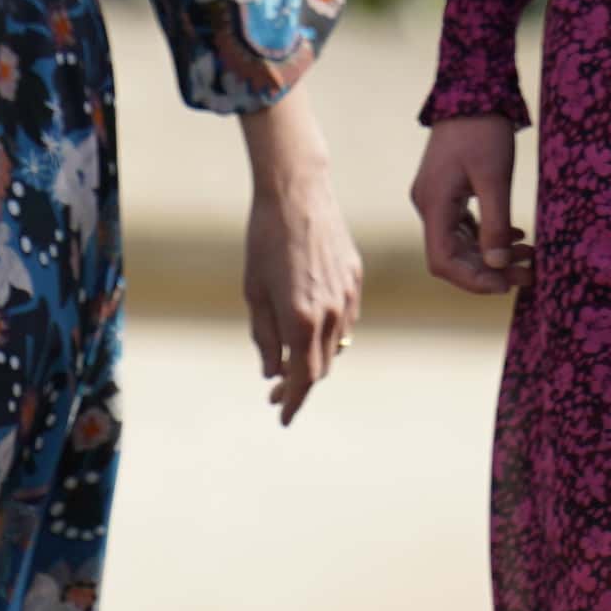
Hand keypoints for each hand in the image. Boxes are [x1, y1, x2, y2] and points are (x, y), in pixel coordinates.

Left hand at [237, 91, 361, 425]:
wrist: (297, 193)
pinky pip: (345, 318)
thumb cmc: (265, 241)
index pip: (301, 378)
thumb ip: (265, 337)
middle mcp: (331, 313)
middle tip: (275, 393)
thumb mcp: (254, 293)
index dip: (291, 402)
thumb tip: (272, 372)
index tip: (281, 417)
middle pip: (321, 366)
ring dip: (315, 358)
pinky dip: (329, 332)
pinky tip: (309, 326)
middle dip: (299, 384)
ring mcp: (347, 295)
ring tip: (290, 359)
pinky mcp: (355, 278)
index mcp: (301, 320)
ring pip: (336, 344)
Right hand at [412, 114, 531, 296]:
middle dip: (491, 269)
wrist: (473, 88)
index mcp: (434, 205)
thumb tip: (498, 265)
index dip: (474, 280)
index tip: (506, 285)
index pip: (444, 261)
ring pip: (462, 241)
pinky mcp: (448, 189)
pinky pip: (466, 224)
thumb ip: (495, 224)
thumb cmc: (483, 130)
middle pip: (454, 255)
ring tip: (531, 257)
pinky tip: (518, 236)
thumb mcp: (495, 178)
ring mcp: (437, 197)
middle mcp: (429, 205)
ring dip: (493, 254)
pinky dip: (490, 235)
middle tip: (529, 274)